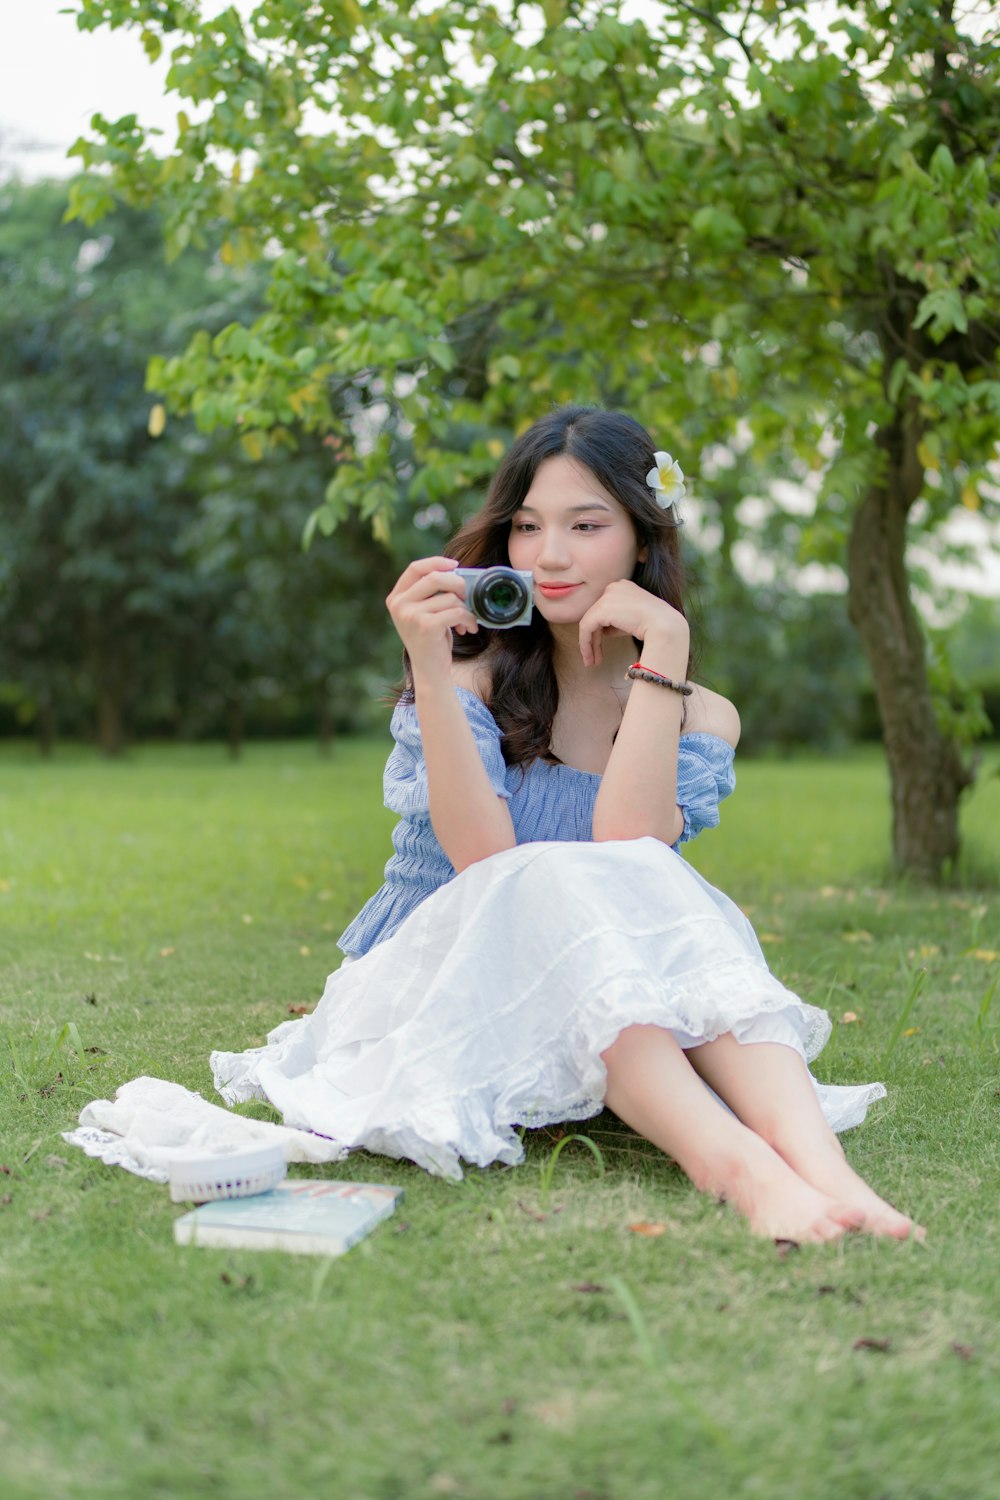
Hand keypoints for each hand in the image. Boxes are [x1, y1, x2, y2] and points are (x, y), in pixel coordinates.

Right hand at [386, 556, 478, 676]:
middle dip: (457, 584)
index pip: (415, 568)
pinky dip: (469, 619)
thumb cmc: (431, 639)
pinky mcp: (426, 626)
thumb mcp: (423, 612)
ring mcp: (411, 615)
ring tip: (465, 621)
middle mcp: (399, 605)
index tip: (455, 565)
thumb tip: (455, 570)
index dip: (436, 562)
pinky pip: (457, 612)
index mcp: (396, 598)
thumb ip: (430, 592)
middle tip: (466, 597)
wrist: (429, 670)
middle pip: (435, 577)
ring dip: (465, 608)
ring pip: (449, 597)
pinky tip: (468, 628)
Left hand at [578, 580, 688, 667]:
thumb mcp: (633, 620)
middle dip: (593, 639)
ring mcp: (607, 596)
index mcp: (623, 587)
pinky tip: (590, 657)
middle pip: (596, 615)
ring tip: (592, 662)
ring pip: (589, 622)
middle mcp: (614, 587)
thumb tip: (603, 631)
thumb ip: (617, 622)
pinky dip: (586, 644)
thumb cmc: (655, 625)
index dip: (601, 630)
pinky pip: (586, 627)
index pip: (605, 609)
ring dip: (588, 644)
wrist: (665, 625)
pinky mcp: (601, 609)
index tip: (600, 649)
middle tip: (593, 659)